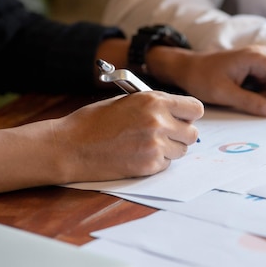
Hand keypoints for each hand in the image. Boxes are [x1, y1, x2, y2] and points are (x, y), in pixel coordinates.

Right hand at [55, 91, 202, 181]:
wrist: (70, 146)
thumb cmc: (95, 121)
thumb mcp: (128, 100)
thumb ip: (155, 105)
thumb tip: (178, 113)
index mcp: (154, 100)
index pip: (195, 109)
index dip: (189, 115)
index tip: (182, 118)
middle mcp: (159, 121)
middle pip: (192, 133)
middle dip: (181, 134)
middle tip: (164, 134)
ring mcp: (156, 145)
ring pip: (181, 150)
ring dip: (170, 149)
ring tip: (146, 144)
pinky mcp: (149, 165)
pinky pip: (166, 164)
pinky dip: (157, 161)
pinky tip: (137, 155)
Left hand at [156, 45, 265, 116]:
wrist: (188, 68)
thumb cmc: (202, 77)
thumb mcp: (224, 93)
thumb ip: (250, 102)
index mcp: (257, 56)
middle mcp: (263, 55)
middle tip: (261, 109)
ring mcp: (262, 62)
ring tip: (250, 104)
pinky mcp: (258, 70)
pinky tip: (248, 100)